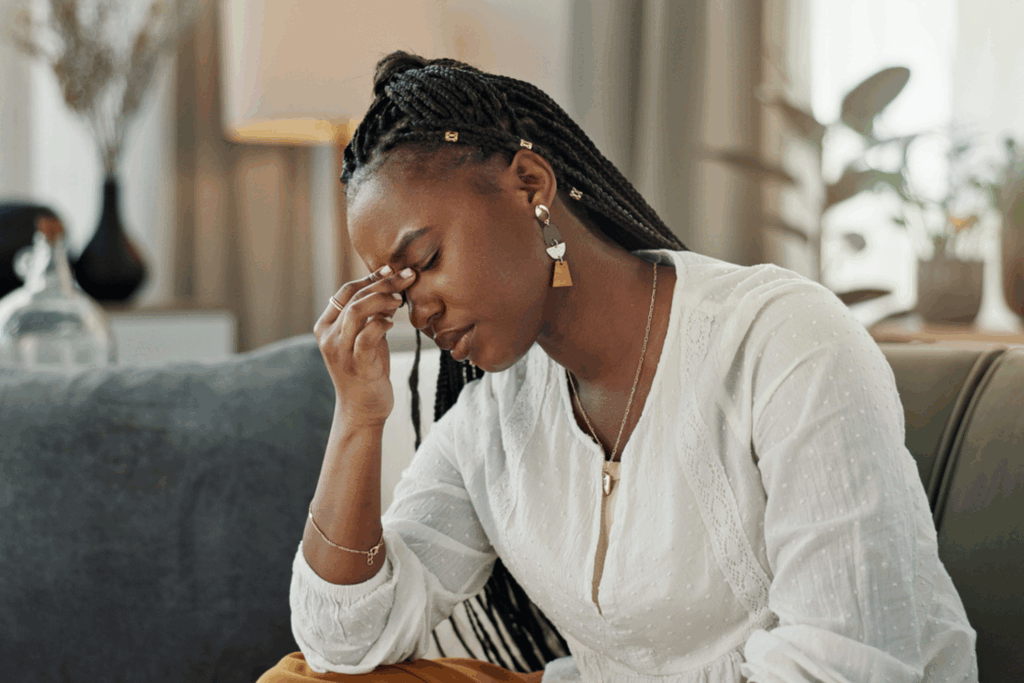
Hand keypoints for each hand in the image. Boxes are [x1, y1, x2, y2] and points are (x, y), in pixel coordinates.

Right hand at [314, 265, 416, 428]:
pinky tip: (392, 323)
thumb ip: (371, 314)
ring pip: (357, 311)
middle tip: (407, 277)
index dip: (370, 277)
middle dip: (384, 283)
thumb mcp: (365, 337)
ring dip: (382, 300)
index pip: (346, 290)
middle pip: (354, 297)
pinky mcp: (357, 365)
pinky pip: (367, 336)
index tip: (393, 268)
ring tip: (400, 300)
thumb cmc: (367, 370)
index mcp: (326, 326)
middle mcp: (329, 336)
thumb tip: (390, 285)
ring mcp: (340, 351)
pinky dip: (381, 324)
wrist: (362, 410)